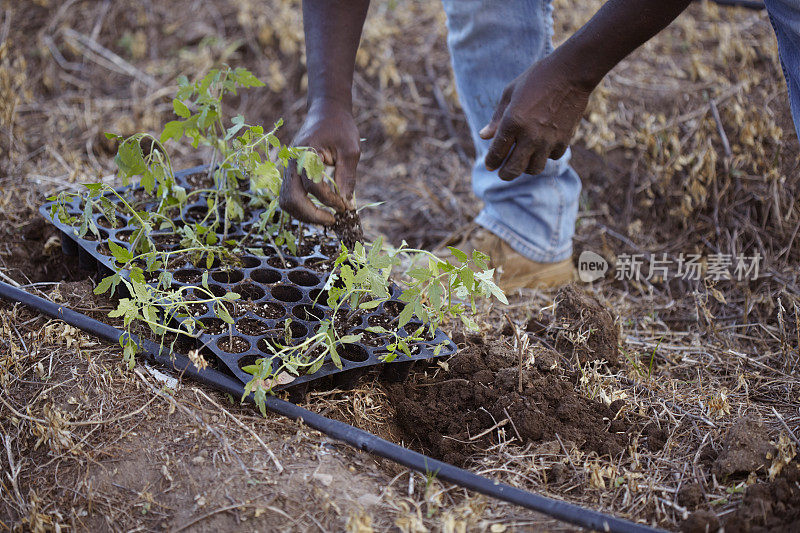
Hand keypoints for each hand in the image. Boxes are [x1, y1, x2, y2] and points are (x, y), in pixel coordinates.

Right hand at [279, 98, 360, 224]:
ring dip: (305, 215)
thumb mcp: (350, 149)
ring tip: (326, 218)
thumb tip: (347, 204)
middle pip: (291, 199)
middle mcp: (291, 162)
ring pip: (286, 202)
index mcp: (305, 152)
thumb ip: (347, 176)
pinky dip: (302, 208)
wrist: (326, 112)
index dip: (329, 199)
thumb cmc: (340, 127)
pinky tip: (319, 211)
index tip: (345, 206)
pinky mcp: (290, 174)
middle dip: (312, 215)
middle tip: (332, 221)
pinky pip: (289, 197)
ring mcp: (288, 169)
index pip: (312, 185)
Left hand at [479, 55, 592, 179]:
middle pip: (513, 170)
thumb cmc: (537, 79)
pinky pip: (552, 157)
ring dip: (526, 167)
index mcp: (512, 122)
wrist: (571, 72)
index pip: (496, 153)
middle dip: (505, 174)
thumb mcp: (510, 93)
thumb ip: (497, 118)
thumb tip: (484, 136)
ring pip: (534, 169)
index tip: (490, 165)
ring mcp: (548, 140)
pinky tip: (543, 146)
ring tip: (523, 160)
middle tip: (503, 172)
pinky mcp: (564, 140)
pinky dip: (546, 155)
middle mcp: (529, 135)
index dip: (491, 162)